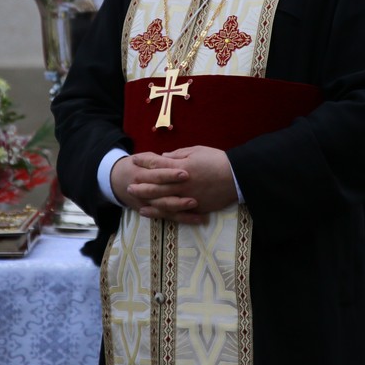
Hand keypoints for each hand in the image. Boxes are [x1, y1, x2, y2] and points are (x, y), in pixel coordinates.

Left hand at [110, 148, 235, 224]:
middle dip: (141, 184)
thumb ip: (179, 155)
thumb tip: (164, 156)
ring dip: (146, 199)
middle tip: (128, 185)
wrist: (236, 177)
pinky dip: (160, 213)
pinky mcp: (193, 207)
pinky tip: (150, 213)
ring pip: (161, 200)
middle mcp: (180, 183)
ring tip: (134, 199)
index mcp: (181, 167)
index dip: (145, 161)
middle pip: (155, 184)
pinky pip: (173, 212)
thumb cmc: (218, 160)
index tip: (134, 159)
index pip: (158, 163)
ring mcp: (186, 197)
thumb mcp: (197, 151)